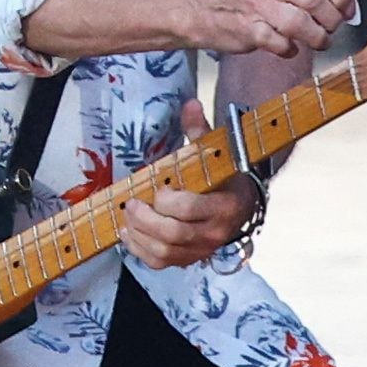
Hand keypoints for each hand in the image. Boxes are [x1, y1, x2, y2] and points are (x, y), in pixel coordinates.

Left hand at [122, 100, 263, 271]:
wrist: (239, 202)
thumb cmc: (221, 174)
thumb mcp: (214, 150)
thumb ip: (200, 130)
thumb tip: (190, 104)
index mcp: (225, 206)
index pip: (188, 208)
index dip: (165, 200)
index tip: (157, 188)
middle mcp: (216, 233)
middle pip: (172, 234)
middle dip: (145, 219)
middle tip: (132, 203)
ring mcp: (202, 250)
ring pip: (164, 252)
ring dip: (138, 234)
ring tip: (128, 216)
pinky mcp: (189, 259)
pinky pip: (160, 263)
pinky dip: (139, 251)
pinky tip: (128, 233)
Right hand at [172, 0, 356, 61]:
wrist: (198, 7)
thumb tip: (344, 6)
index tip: (348, 10)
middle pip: (314, 1)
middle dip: (330, 20)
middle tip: (331, 29)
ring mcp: (256, 5)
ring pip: (300, 23)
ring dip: (316, 37)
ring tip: (317, 42)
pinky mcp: (246, 29)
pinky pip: (279, 43)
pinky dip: (289, 49)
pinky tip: (288, 49)